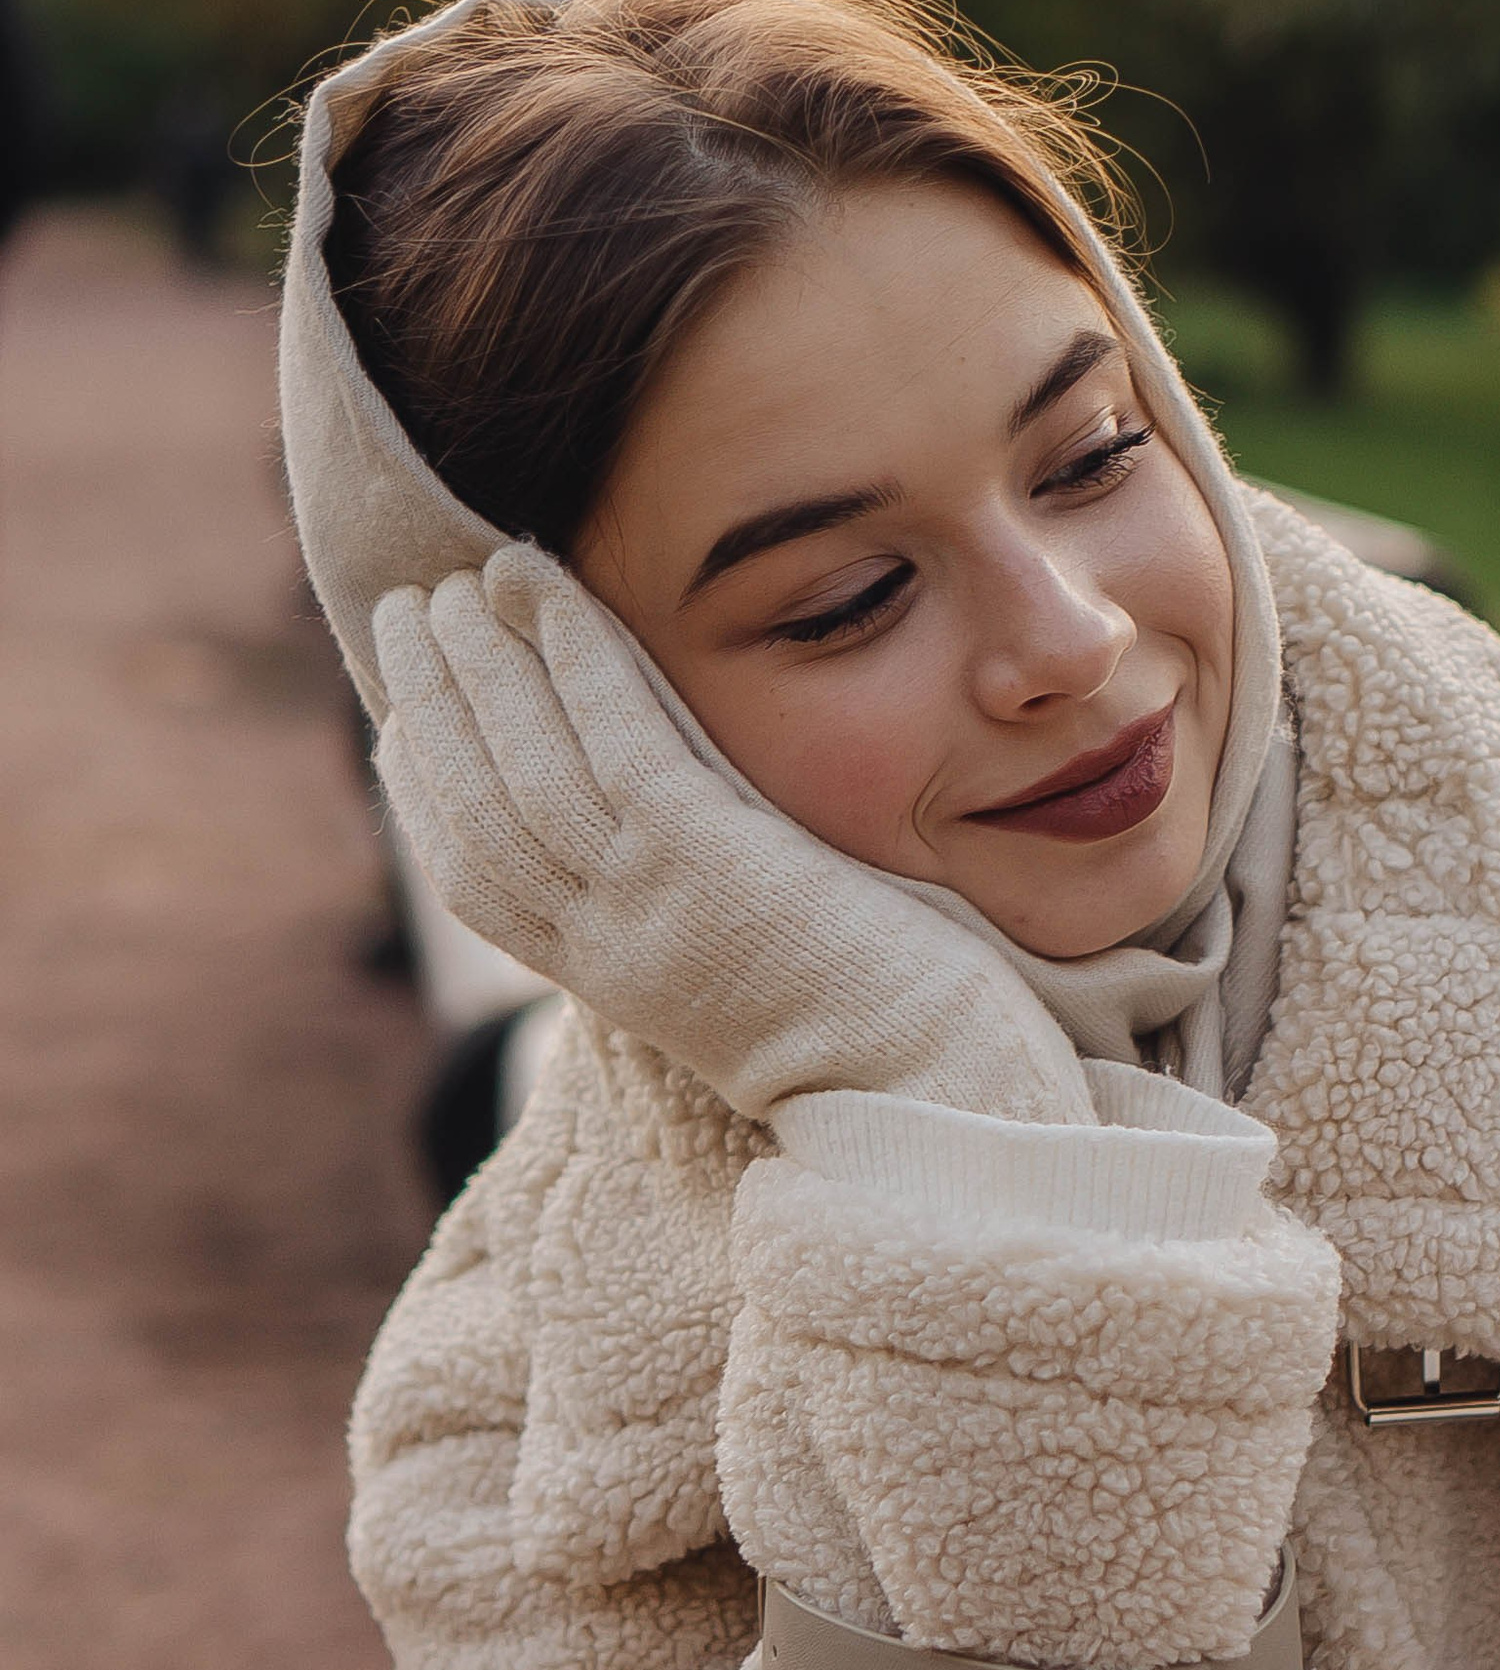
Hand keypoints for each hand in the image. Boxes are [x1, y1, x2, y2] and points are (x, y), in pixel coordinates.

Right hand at [374, 546, 1088, 1127]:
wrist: (929, 1088)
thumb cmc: (869, 1032)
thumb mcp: (743, 975)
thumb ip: (691, 914)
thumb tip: (673, 854)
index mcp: (607, 977)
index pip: (478, 875)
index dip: (430, 790)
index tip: (404, 718)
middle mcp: (604, 942)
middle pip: (481, 808)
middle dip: (431, 704)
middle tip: (401, 615)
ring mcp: (647, 898)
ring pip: (526, 762)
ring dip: (478, 662)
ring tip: (454, 581)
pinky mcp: (704, 854)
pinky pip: (613, 732)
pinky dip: (569, 649)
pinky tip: (538, 583)